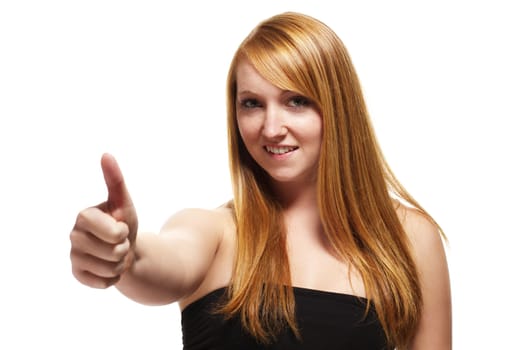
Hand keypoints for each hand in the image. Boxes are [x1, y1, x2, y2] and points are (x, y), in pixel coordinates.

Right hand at [70, 153, 138, 287]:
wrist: (124, 248)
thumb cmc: (123, 222)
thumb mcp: (124, 201)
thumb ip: (115, 179)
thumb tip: (106, 154)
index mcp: (83, 216)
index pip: (114, 233)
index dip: (123, 232)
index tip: (120, 226)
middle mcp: (73, 236)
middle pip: (114, 251)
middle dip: (124, 248)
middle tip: (119, 241)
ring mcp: (74, 257)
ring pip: (111, 268)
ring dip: (121, 263)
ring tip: (115, 253)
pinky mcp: (78, 275)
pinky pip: (105, 283)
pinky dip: (114, 277)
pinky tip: (109, 266)